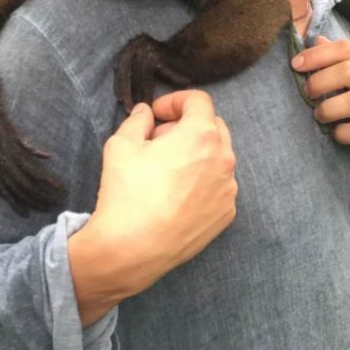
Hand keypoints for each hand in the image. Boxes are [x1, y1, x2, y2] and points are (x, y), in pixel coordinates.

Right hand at [68, 90, 237, 324]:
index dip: (175, 101)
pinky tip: (177, 195)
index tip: (156, 114)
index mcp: (201, 135)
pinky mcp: (226, 213)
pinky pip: (218, 186)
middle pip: (213, 127)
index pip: (198, 101)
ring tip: (167, 170)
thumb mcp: (121, 145)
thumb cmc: (127, 192)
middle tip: (159, 141)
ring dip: (197, 154)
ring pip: (218, 158)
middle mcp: (224, 158)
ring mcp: (228, 188)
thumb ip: (137, 120)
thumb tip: (146, 113)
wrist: (133, 248)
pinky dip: (202, 181)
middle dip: (187, 126)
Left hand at [291, 38, 349, 215]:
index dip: (316, 55)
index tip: (296, 65)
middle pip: (347, 71)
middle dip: (319, 82)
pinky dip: (342, 133)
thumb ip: (346, 58)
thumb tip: (316, 40)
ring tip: (320, 115)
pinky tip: (338, 133)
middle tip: (309, 94)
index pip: (346, 47)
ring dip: (328, 109)